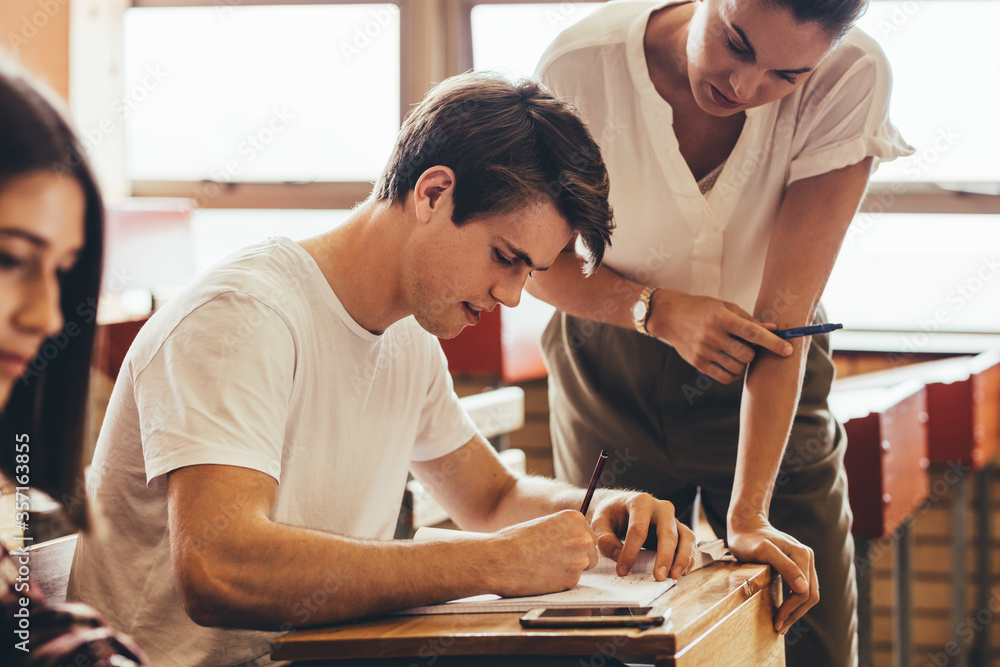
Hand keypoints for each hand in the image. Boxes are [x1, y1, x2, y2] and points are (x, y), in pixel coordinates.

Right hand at [489, 510, 597, 597]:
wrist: (499, 559)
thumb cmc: (514, 540)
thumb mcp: (543, 524)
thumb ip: (563, 531)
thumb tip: (575, 542)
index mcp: (574, 518)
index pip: (587, 534)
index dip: (573, 543)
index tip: (559, 546)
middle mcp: (582, 537)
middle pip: (590, 552)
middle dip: (576, 557)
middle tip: (553, 558)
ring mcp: (579, 559)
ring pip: (582, 568)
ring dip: (568, 569)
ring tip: (544, 566)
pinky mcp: (571, 580)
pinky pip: (572, 582)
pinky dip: (560, 581)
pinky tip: (542, 575)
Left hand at [589, 491, 696, 581]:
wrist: (623, 506)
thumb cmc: (613, 514)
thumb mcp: (600, 522)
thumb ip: (605, 539)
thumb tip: (619, 556)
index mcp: (640, 502)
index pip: (638, 529)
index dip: (630, 552)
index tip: (622, 570)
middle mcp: (661, 508)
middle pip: (667, 533)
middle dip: (664, 557)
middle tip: (658, 577)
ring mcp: (673, 518)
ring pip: (685, 537)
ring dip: (682, 558)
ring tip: (674, 576)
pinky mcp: (679, 529)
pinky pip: (689, 543)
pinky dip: (688, 558)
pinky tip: (680, 572)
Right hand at [647, 290, 791, 382]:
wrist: (669, 316)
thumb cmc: (702, 309)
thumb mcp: (725, 307)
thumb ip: (749, 320)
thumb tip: (773, 330)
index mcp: (721, 318)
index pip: (753, 333)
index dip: (773, 343)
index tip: (788, 350)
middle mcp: (712, 335)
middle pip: (747, 355)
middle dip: (754, 353)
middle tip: (749, 346)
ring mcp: (704, 351)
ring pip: (737, 368)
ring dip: (743, 363)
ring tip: (737, 353)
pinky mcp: (698, 363)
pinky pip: (724, 377)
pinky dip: (733, 374)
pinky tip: (731, 364)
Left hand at [726, 518, 817, 634]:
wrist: (746, 524)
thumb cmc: (749, 538)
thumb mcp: (762, 550)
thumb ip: (784, 566)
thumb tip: (803, 588)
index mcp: (802, 555)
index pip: (803, 591)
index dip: (791, 609)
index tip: (777, 622)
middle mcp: (807, 557)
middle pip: (810, 594)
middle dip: (795, 614)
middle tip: (779, 628)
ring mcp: (804, 561)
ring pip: (808, 593)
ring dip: (797, 611)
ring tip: (782, 624)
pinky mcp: (798, 565)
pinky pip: (802, 588)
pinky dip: (795, 602)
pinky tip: (785, 611)